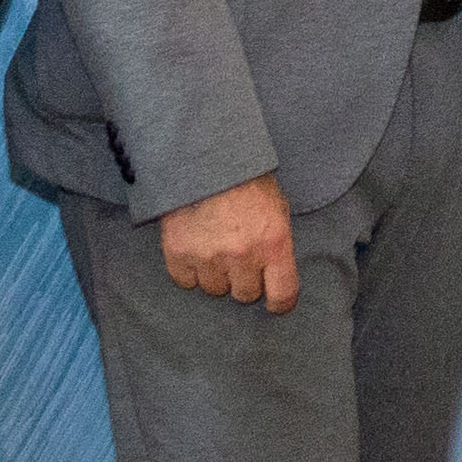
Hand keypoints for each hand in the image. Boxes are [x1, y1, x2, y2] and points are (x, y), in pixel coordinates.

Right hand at [158, 174, 302, 309]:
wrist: (203, 158)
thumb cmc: (245, 180)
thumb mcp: (276, 206)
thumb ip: (276, 239)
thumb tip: (275, 269)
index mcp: (274, 243)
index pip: (282, 294)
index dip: (279, 303)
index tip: (274, 302)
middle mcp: (243, 255)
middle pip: (245, 294)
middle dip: (244, 280)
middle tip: (238, 258)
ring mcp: (209, 257)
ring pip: (214, 289)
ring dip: (216, 275)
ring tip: (214, 248)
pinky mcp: (179, 254)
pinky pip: (186, 281)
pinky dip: (189, 270)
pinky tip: (194, 249)